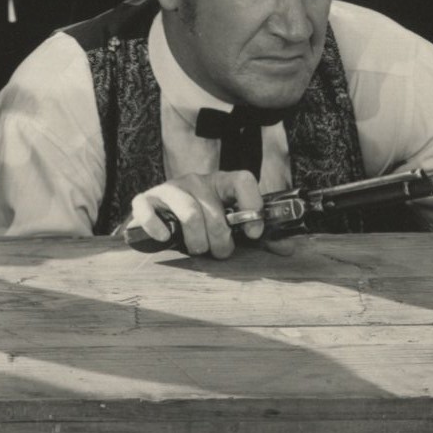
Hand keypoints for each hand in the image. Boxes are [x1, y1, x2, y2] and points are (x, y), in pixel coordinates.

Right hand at [122, 171, 267, 256]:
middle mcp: (196, 181)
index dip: (252, 206)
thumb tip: (287, 247)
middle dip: (221, 242)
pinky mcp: (145, 200)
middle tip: (220, 252)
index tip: (254, 233)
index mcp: (220, 183)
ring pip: (189, 215)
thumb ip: (259, 237)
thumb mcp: (233, 227)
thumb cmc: (203, 225)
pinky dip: (158, 230)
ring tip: (197, 250)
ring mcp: (169, 189)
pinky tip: (165, 239)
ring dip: (197, 242)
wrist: (163, 219)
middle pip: (215, 211)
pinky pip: (149, 213)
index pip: (243, 179)